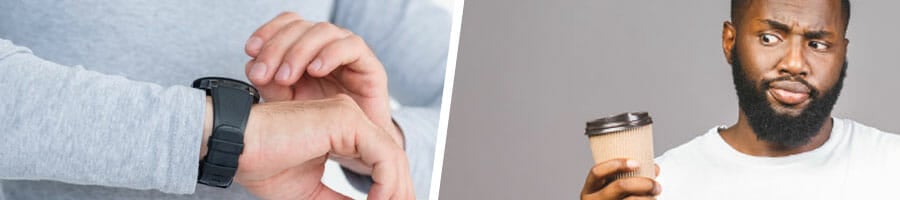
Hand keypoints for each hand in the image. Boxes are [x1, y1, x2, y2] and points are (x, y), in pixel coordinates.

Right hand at [230, 95, 413, 199]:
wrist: (235, 148)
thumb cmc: (263, 165)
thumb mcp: (312, 193)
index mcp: (342, 132)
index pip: (380, 162)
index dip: (391, 192)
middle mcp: (349, 118)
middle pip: (392, 158)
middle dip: (400, 192)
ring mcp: (349, 115)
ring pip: (392, 156)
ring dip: (396, 190)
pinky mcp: (346, 119)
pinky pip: (383, 154)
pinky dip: (387, 182)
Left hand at [242, 12, 399, 146]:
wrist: (356, 148)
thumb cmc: (323, 125)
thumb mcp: (288, 105)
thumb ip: (270, 85)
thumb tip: (252, 65)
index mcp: (308, 49)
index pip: (287, 24)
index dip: (268, 32)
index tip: (250, 51)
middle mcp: (327, 46)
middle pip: (301, 27)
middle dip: (278, 47)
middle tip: (265, 72)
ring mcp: (348, 53)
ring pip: (323, 31)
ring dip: (300, 51)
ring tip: (286, 76)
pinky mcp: (370, 65)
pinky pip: (352, 46)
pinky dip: (330, 54)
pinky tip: (315, 70)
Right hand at [581, 159, 661, 199]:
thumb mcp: (609, 190)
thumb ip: (625, 177)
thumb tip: (653, 168)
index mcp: (589, 190)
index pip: (597, 172)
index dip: (616, 164)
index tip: (636, 163)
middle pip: (619, 186)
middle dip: (643, 183)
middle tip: (656, 185)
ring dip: (648, 197)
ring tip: (655, 195)